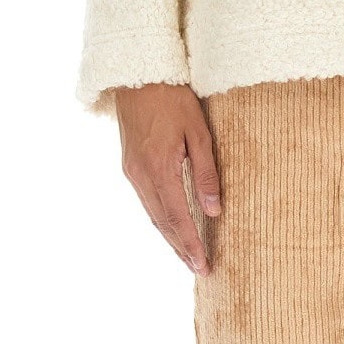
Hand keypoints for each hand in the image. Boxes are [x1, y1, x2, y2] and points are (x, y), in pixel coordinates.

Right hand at [115, 82, 220, 276]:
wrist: (139, 75)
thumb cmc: (174, 98)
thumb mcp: (198, 131)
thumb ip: (206, 172)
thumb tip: (214, 210)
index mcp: (160, 169)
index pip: (177, 218)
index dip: (190, 244)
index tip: (203, 265)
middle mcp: (141, 176)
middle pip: (162, 223)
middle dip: (180, 247)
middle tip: (197, 268)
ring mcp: (132, 171)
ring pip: (152, 214)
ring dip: (169, 236)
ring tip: (187, 253)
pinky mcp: (129, 165)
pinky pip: (146, 200)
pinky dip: (160, 218)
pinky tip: (171, 224)